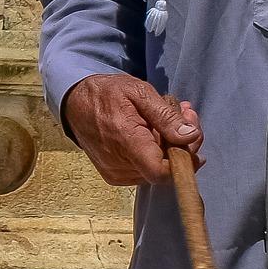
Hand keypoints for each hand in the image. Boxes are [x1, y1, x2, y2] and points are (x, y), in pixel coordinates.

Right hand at [65, 73, 202, 186]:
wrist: (75, 103)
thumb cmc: (107, 93)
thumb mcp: (139, 92)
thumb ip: (166, 116)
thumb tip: (190, 136)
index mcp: (126, 141)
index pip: (161, 172)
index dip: (184, 161)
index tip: (192, 138)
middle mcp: (119, 165)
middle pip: (165, 170)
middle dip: (182, 143)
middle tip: (184, 113)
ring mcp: (116, 173)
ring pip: (157, 170)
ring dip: (170, 146)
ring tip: (168, 117)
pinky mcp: (115, 176)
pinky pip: (145, 170)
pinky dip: (155, 152)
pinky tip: (154, 131)